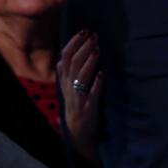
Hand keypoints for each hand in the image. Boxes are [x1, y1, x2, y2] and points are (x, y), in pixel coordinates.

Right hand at [57, 30, 103, 162]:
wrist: (78, 136)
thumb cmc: (78, 110)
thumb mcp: (69, 90)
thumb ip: (68, 75)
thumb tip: (67, 56)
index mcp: (64, 83)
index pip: (64, 58)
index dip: (73, 43)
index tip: (84, 31)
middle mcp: (68, 88)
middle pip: (72, 63)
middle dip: (83, 47)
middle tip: (94, 36)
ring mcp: (77, 99)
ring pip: (79, 76)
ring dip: (89, 62)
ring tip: (97, 49)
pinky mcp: (87, 110)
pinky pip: (91, 96)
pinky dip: (96, 85)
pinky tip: (102, 75)